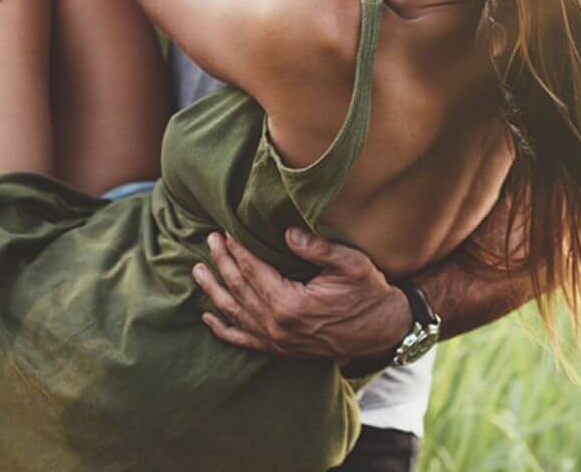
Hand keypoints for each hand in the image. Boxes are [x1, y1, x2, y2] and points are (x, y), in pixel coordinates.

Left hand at [193, 228, 410, 362]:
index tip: (225, 231)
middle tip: (210, 239)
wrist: (382, 329)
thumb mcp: (350, 263)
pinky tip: (209, 317)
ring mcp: (276, 341)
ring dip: (214, 290)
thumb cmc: (368, 292)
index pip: (253, 270)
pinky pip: (243, 340)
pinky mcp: (280, 349)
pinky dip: (223, 328)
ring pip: (235, 313)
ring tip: (198, 270)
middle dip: (222, 262)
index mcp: (290, 304)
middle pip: (239, 288)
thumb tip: (286, 233)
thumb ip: (317, 248)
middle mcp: (277, 326)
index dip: (237, 249)